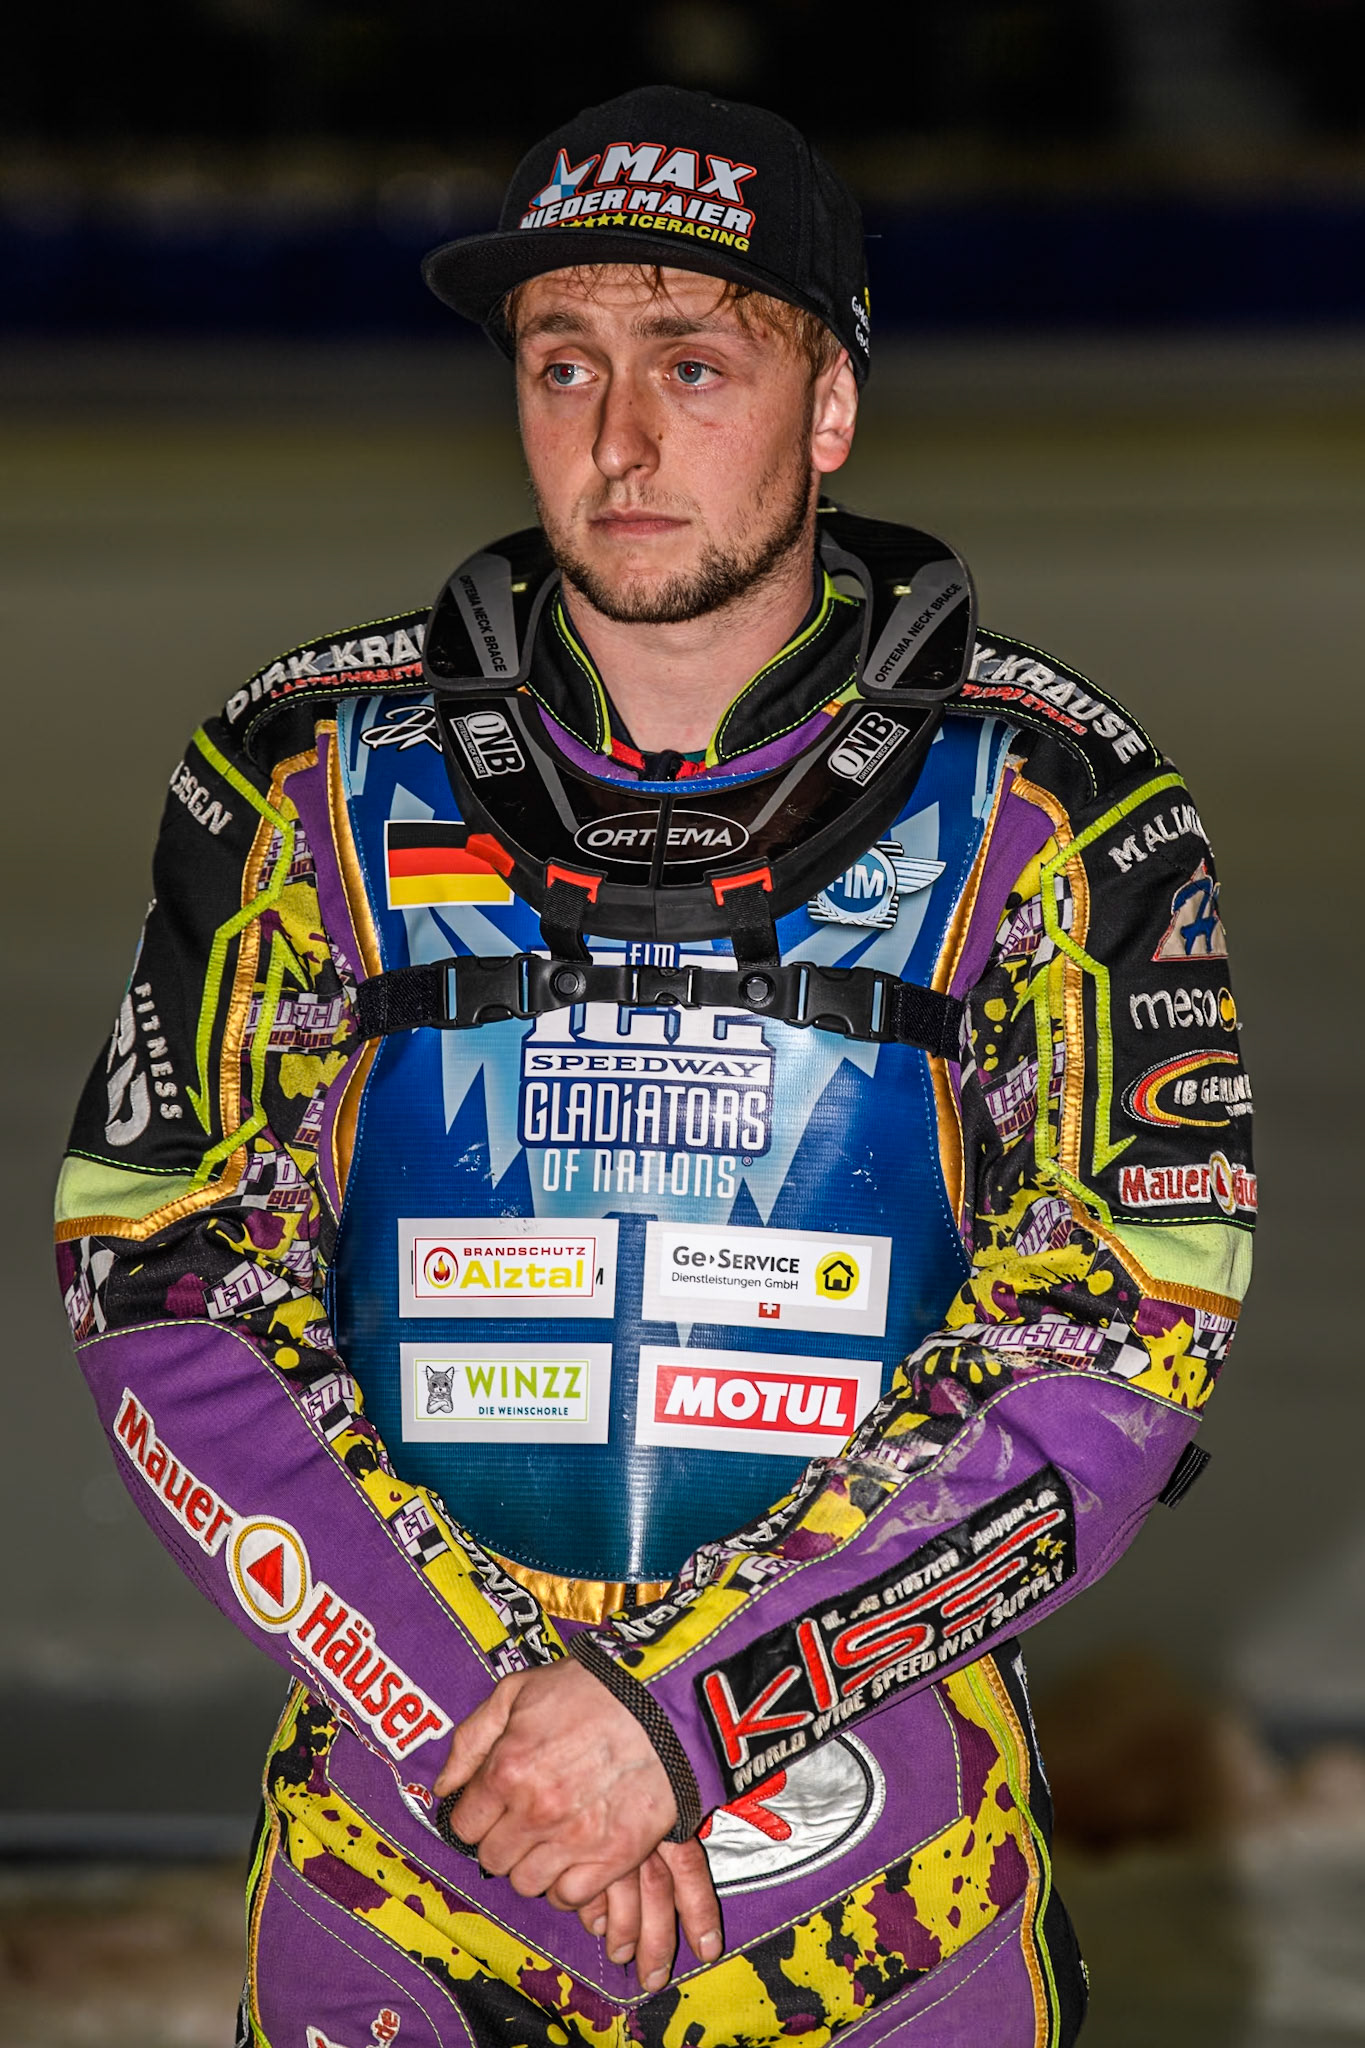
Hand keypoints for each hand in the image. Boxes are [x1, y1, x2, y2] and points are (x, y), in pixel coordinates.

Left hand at [435, 1661, 721, 1981]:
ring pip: (527, 1883)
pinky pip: (570, 1896)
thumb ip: (472, 1739)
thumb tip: (444, 1787)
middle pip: (493, 1859)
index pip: (464, 1826)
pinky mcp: (614, 1856)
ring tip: (550, 1837)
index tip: (492, 1806)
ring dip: (532, 1864)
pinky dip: (567, 1883)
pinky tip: (574, 1857)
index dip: (475, 1815)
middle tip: (523, 1820)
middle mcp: (535, 1812)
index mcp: (507, 1769)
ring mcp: (575, 1839)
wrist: (664, 1699)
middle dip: (502, 1840)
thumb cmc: (591, 1687)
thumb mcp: (518, 1690)